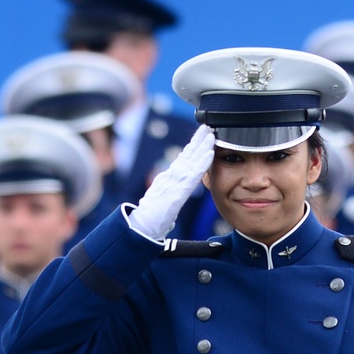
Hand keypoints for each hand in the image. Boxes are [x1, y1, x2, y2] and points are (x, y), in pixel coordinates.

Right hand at [127, 126, 216, 241]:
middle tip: (207, 127)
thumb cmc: (152, 218)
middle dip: (197, 141)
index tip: (200, 136)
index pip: (182, 160)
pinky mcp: (179, 190)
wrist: (143, 226)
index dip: (191, 147)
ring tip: (210, 135)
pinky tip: (210, 153)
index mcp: (168, 179)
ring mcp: (175, 181)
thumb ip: (171, 195)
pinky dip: (202, 163)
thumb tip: (177, 194)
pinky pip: (194, 174)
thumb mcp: (163, 202)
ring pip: (191, 160)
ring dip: (202, 147)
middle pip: (187, 155)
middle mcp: (171, 176)